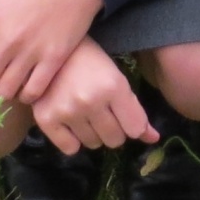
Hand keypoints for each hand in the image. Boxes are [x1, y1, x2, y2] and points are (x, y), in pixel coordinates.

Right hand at [30, 39, 158, 154]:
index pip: (135, 129)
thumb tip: (154, 139)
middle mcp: (91, 101)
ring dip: (92, 133)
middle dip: (112, 130)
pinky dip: (72, 140)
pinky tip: (69, 122)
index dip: (131, 124)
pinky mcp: (46, 119)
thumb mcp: (117, 78)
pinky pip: (70, 148)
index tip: (122, 114)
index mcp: (113, 86)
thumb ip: (136, 110)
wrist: (51, 50)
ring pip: (93, 144)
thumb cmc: (89, 60)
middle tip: (101, 112)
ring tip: (83, 113)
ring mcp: (67, 111)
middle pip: (114, 140)